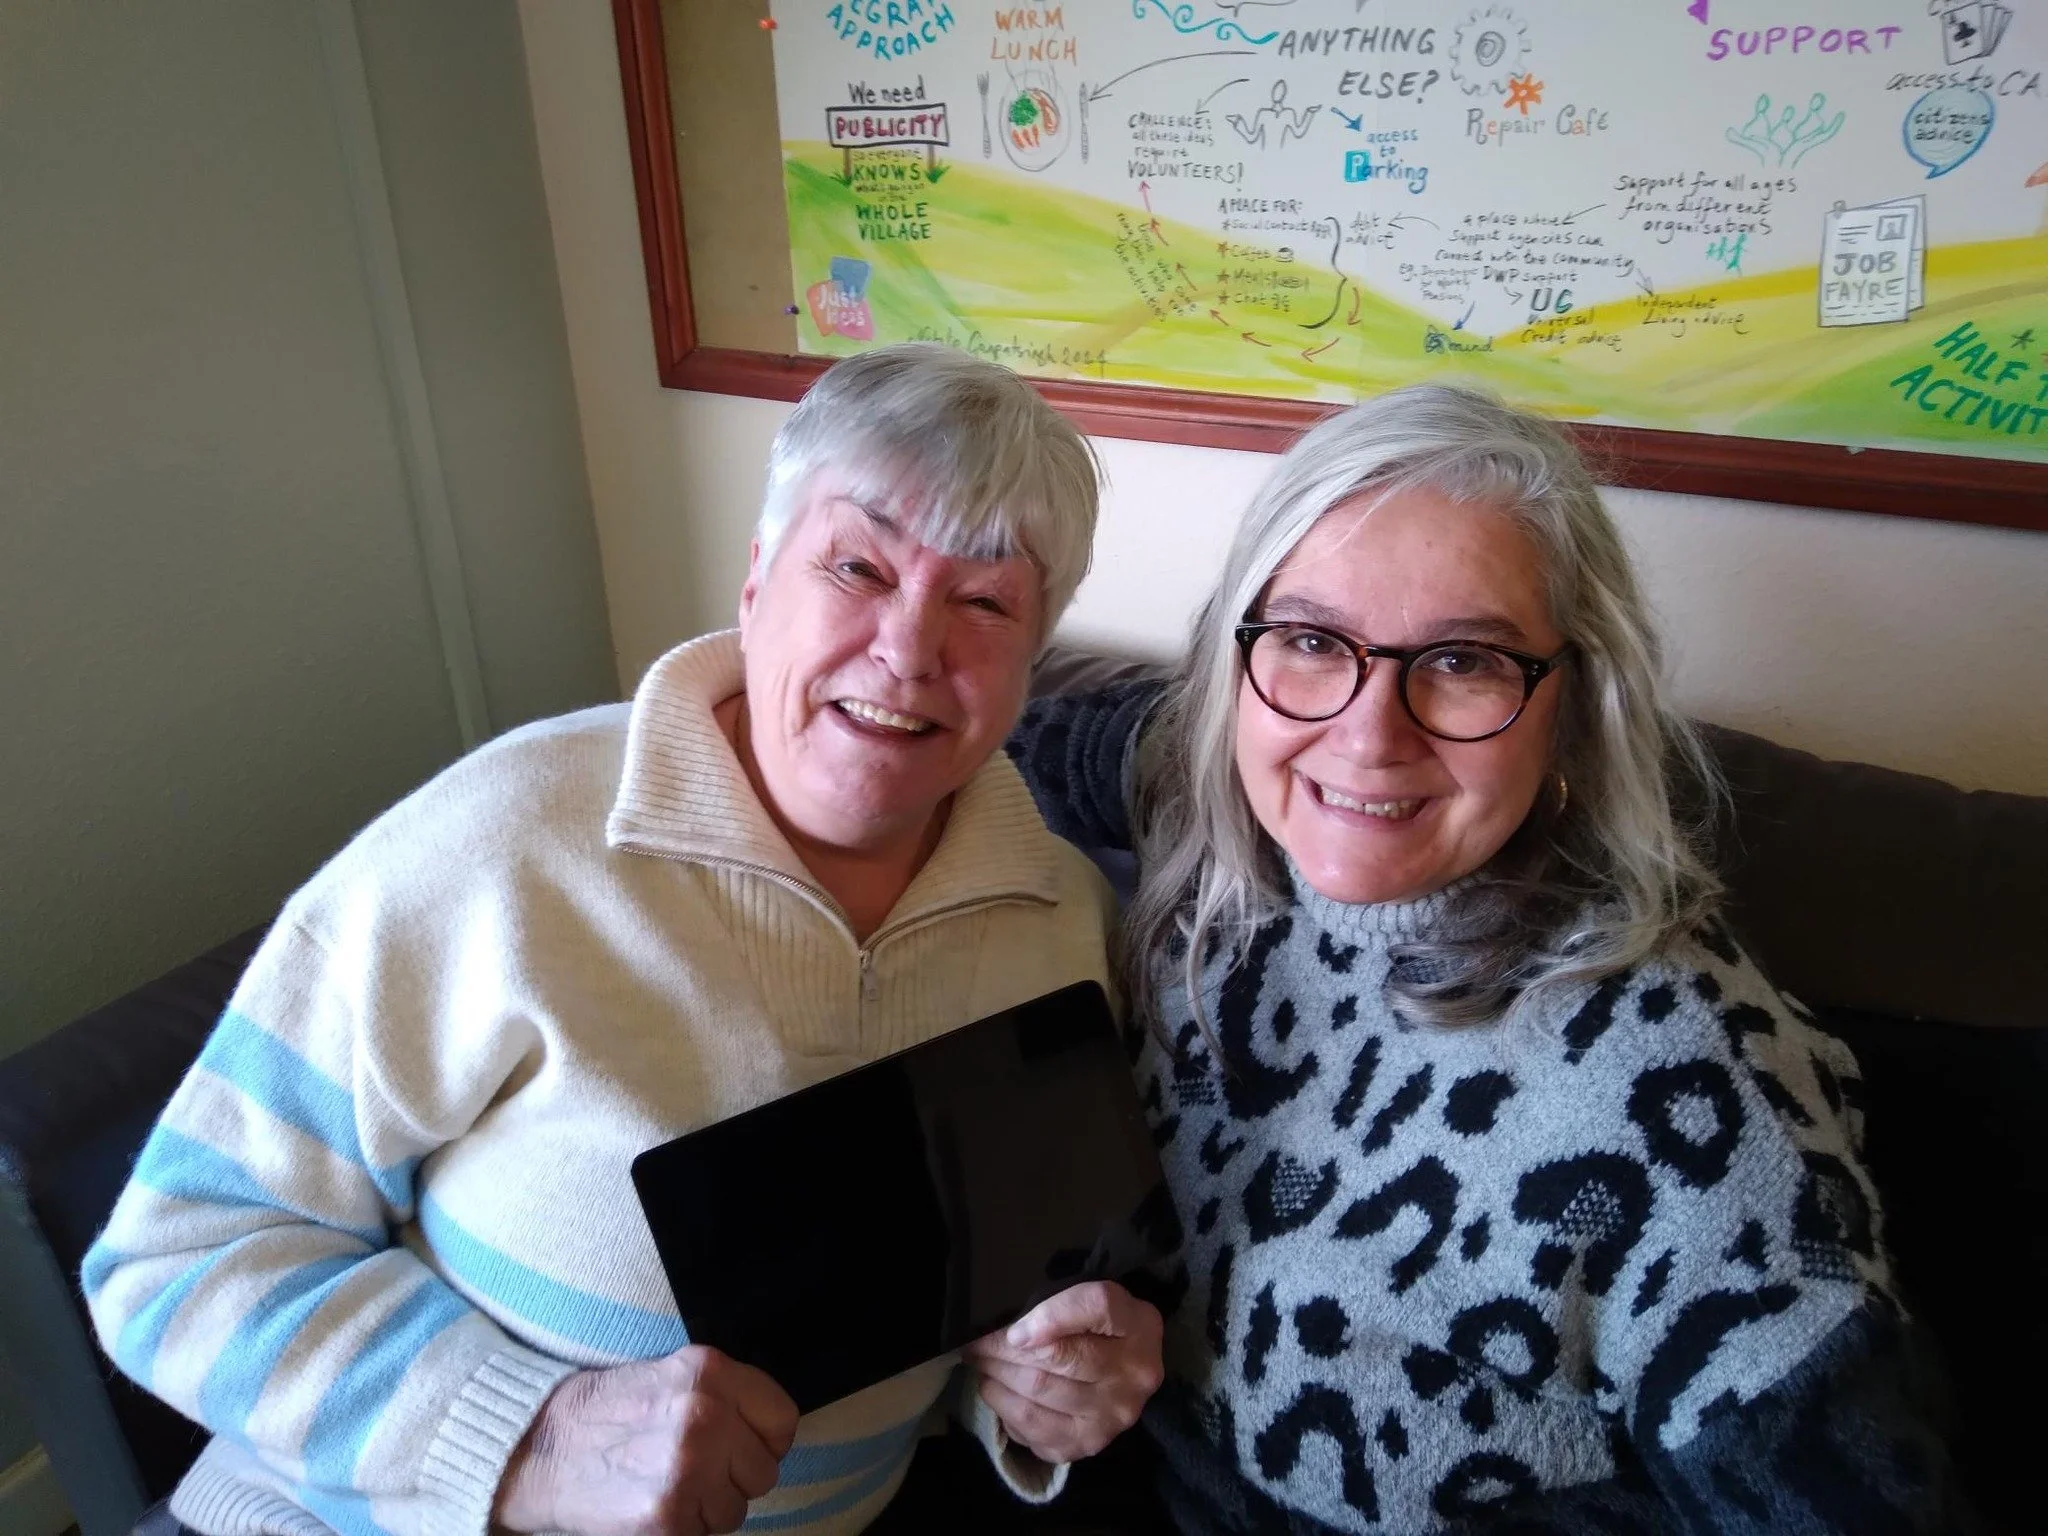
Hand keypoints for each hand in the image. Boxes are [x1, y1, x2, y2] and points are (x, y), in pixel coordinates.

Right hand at [493, 1346, 799, 1535]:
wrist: (542, 1447)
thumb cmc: (611, 1410)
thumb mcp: (675, 1374)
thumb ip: (728, 1395)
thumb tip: (773, 1433)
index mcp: (710, 1372)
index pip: (783, 1420)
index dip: (765, 1440)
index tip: (741, 1445)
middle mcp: (705, 1415)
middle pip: (764, 1471)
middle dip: (734, 1477)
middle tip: (694, 1469)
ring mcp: (687, 1468)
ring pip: (736, 1510)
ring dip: (709, 1507)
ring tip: (668, 1485)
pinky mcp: (667, 1515)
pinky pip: (707, 1534)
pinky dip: (685, 1529)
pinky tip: (654, 1505)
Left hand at [961, 1280, 1164, 1462]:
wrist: (1124, 1371)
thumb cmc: (1098, 1328)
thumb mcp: (1091, 1297)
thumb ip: (1062, 1303)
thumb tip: (1015, 1336)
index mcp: (1139, 1325)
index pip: (1097, 1307)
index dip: (1050, 1316)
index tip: (1014, 1328)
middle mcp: (1133, 1376)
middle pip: (1058, 1360)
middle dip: (1004, 1350)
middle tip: (977, 1343)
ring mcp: (1111, 1416)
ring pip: (1039, 1395)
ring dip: (997, 1377)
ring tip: (982, 1364)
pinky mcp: (1087, 1444)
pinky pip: (1034, 1430)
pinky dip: (1005, 1408)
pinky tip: (997, 1391)